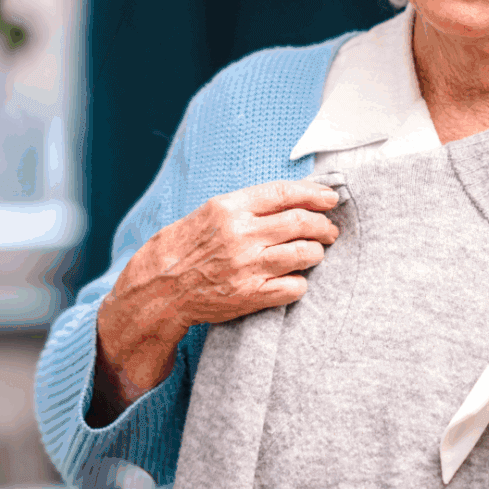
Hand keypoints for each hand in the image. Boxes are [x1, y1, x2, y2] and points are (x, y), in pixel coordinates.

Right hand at [92, 179, 339, 417]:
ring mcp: (248, 266)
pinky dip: (301, 281)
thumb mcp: (207, 214)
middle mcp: (241, 235)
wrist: (158, 289)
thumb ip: (245, 206)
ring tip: (314, 252)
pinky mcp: (251, 295)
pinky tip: (295, 278)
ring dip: (317, 252)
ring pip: (305, 253)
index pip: (284, 193)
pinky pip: (295, 286)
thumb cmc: (182, 248)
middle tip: (329, 230)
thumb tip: (289, 199)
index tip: (330, 198)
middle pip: (301, 222)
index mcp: (229, 208)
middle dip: (323, 225)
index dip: (314, 194)